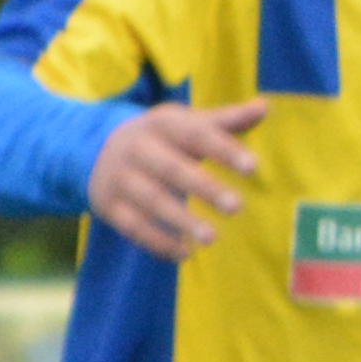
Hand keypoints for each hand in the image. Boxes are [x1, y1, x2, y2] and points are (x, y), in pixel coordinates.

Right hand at [86, 98, 265, 262]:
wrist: (96, 149)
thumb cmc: (162, 138)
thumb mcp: (187, 124)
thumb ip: (226, 121)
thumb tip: (264, 107)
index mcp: (163, 124)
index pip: (196, 134)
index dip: (224, 149)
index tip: (253, 167)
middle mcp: (139, 148)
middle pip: (172, 169)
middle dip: (204, 187)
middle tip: (237, 207)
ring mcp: (121, 177)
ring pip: (152, 200)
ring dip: (181, 220)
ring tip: (212, 238)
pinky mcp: (109, 205)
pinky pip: (133, 227)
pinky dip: (158, 243)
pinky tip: (184, 254)